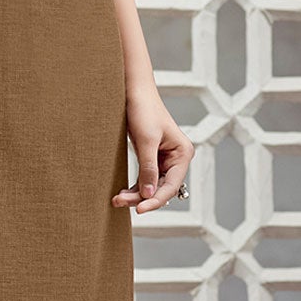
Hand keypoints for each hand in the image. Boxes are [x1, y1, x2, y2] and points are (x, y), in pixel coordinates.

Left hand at [114, 85, 193, 212]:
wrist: (133, 91)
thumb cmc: (143, 110)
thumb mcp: (146, 141)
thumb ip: (148, 169)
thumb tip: (148, 195)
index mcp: (183, 153)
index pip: (171, 185)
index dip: (155, 199)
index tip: (139, 209)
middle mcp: (177, 159)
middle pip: (161, 188)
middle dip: (142, 198)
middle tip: (119, 201)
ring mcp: (164, 160)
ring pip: (151, 186)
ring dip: (136, 194)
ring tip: (117, 199)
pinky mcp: (151, 158)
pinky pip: (145, 179)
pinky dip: (134, 187)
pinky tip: (122, 193)